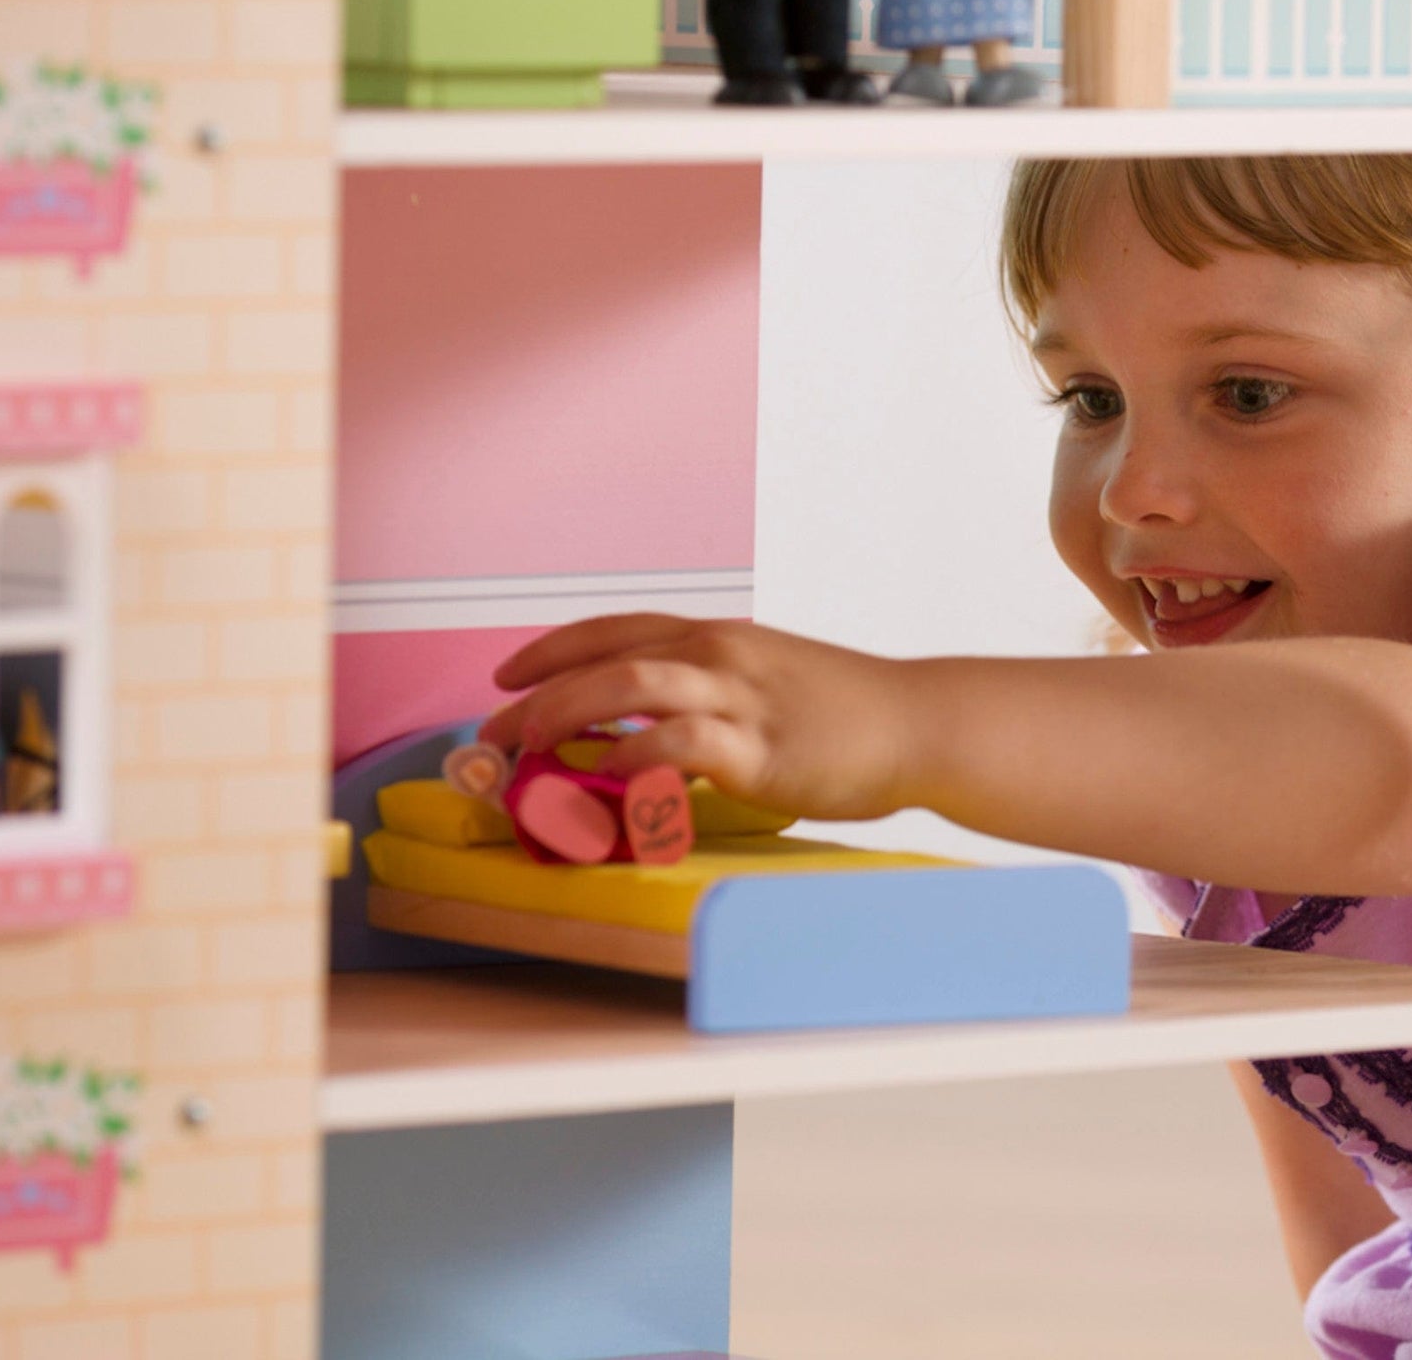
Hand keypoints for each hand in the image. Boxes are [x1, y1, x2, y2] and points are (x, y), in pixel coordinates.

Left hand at [483, 614, 917, 822]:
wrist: (915, 721)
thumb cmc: (843, 712)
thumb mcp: (764, 687)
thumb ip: (704, 704)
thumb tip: (640, 746)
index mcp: (716, 639)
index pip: (614, 630)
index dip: (552, 650)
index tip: (504, 677)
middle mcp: (718, 656)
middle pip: (605, 659)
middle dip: (539, 697)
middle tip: (496, 736)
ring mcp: (737, 698)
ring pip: (629, 687)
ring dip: (567, 715)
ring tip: (530, 752)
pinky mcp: (757, 749)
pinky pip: (677, 748)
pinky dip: (632, 763)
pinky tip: (605, 782)